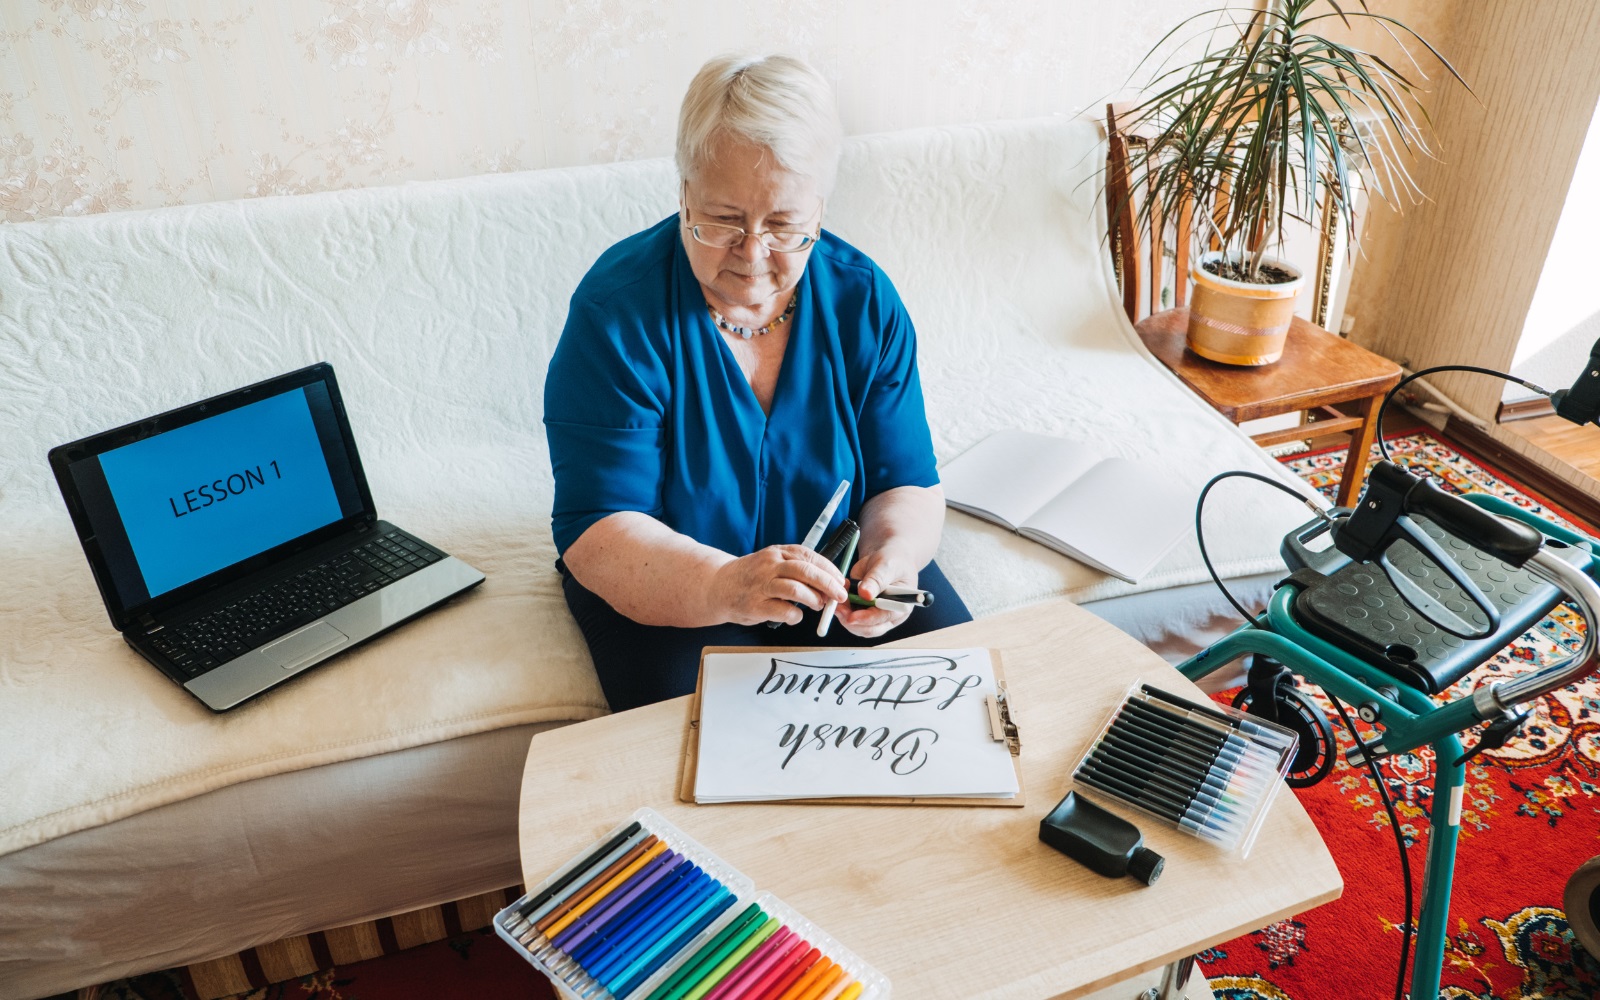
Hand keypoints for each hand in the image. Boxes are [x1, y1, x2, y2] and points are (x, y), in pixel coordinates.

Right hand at [708, 545, 849, 625]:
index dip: (829, 569)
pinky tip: (794, 616)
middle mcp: (770, 565)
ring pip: (796, 590)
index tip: (841, 580)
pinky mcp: (756, 605)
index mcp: (777, 553)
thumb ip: (797, 570)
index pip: (809, 556)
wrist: (718, 586)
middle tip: (840, 596)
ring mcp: (761, 585)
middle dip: (828, 584)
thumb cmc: (752, 577)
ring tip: (819, 605)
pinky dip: (796, 615)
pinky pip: (784, 611)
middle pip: (806, 571)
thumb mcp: (773, 563)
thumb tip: (829, 583)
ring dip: (814, 599)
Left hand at [832, 547, 916, 637]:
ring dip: (845, 616)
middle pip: (871, 629)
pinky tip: (839, 597)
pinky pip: (850, 617)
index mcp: (901, 605)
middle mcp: (889, 615)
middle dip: (853, 622)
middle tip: (838, 610)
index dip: (868, 619)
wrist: (885, 557)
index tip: (851, 617)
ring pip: (858, 626)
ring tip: (838, 600)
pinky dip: (843, 609)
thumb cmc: (892, 560)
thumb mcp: (887, 566)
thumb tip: (865, 594)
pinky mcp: (863, 611)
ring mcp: (875, 615)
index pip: (884, 618)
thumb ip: (877, 580)